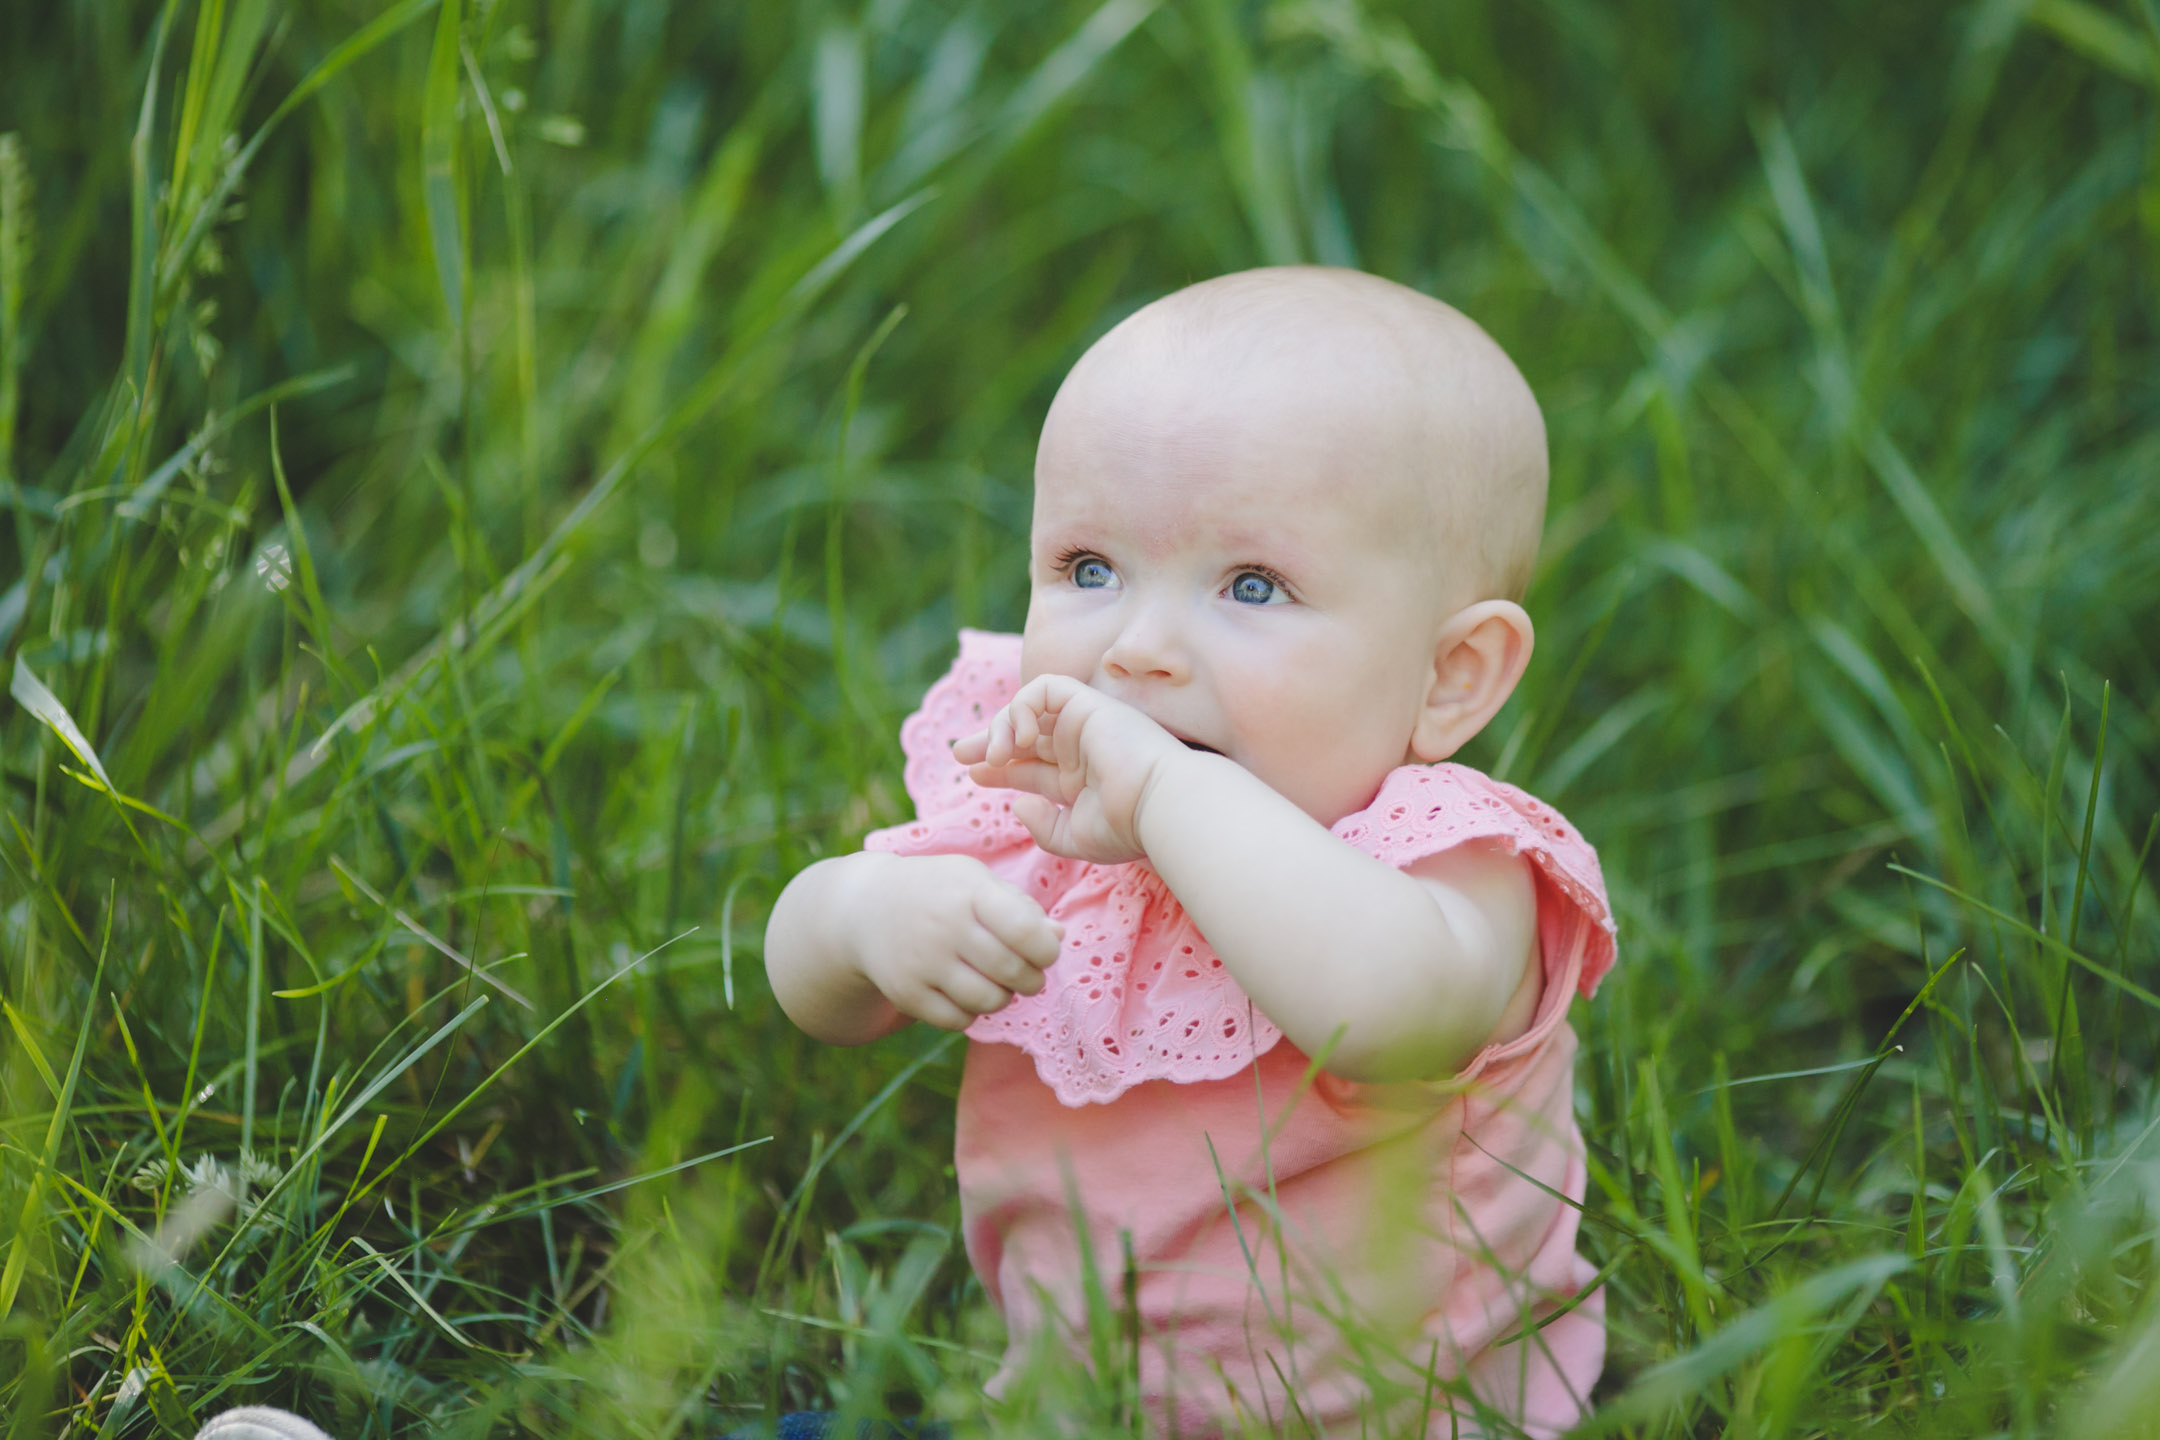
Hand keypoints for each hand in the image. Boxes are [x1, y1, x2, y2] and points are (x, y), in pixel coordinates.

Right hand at [850, 854, 1064, 1031]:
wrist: (866, 909)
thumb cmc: (940, 892)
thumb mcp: (977, 882)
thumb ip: (1021, 908)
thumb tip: (1058, 937)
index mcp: (968, 892)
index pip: (1024, 930)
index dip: (1046, 949)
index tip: (1044, 950)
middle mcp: (944, 927)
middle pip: (1012, 972)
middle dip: (1031, 979)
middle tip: (1026, 973)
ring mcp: (922, 963)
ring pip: (989, 1002)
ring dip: (1004, 997)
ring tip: (997, 981)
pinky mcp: (906, 994)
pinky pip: (959, 1021)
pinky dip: (971, 1012)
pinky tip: (965, 990)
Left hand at [951, 675, 1188, 863]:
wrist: (1158, 805)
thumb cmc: (1125, 827)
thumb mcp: (1074, 839)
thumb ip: (1043, 827)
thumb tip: (1017, 804)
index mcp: (1078, 779)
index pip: (1030, 765)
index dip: (998, 767)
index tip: (973, 773)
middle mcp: (1080, 748)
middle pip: (1024, 734)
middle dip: (988, 738)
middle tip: (960, 752)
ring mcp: (1085, 723)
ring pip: (1028, 708)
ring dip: (1002, 727)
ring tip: (996, 756)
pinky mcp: (1088, 703)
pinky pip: (1045, 688)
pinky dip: (1023, 707)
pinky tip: (1022, 738)